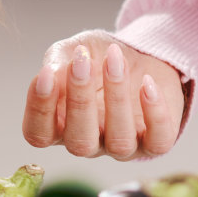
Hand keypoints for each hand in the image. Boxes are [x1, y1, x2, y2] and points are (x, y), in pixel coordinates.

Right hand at [21, 32, 185, 159]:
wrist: (141, 55)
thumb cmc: (99, 57)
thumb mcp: (74, 50)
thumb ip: (58, 60)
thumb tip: (50, 72)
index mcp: (58, 127)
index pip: (39, 134)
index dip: (39, 109)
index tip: (46, 73)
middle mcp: (88, 142)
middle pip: (78, 143)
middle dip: (79, 101)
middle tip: (82, 64)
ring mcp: (121, 146)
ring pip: (119, 142)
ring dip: (117, 100)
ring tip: (114, 61)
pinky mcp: (156, 142)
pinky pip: (158, 141)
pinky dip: (155, 113)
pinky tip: (147, 82)